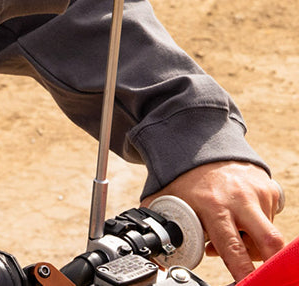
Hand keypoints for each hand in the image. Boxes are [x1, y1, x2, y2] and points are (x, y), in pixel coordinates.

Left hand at [142, 161, 285, 280]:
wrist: (203, 145)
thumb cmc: (184, 177)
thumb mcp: (167, 197)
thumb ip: (157, 219)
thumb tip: (147, 242)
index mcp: (212, 206)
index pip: (232, 246)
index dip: (241, 269)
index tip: (244, 279)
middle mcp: (240, 200)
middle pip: (268, 242)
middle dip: (268, 260)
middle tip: (254, 269)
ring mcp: (258, 193)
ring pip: (267, 235)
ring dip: (252, 243)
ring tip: (229, 234)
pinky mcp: (271, 190)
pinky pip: (271, 219)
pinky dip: (257, 227)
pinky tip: (239, 219)